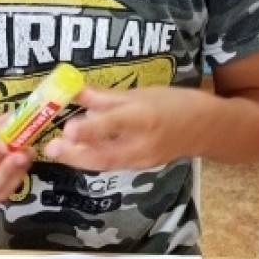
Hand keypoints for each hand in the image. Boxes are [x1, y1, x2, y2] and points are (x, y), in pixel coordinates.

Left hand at [45, 86, 216, 170]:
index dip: (91, 128)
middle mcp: (143, 143)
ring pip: (106, 163)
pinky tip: (77, 152)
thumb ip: (107, 97)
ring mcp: (143, 160)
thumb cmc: (175, 103)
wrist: (206, 129)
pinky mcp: (142, 167)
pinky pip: (113, 164)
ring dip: (80, 159)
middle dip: (75, 154)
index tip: (69, 128)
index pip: (114, 125)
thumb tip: (76, 91)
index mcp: (145, 118)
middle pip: (105, 155)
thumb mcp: (143, 93)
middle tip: (51, 148)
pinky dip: (94, 159)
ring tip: (58, 151)